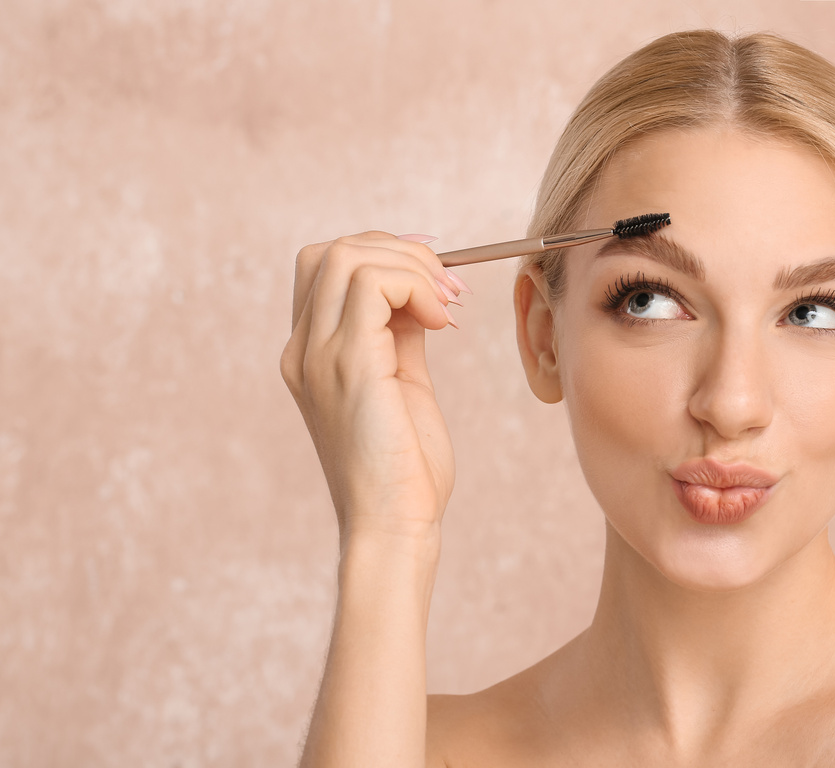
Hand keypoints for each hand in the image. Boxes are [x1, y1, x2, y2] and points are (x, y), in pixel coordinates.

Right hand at [280, 231, 466, 544]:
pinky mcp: (348, 364)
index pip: (326, 269)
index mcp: (311, 355)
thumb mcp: (403, 384)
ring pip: (350, 255)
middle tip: (449, 290)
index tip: (434, 275)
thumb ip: (402, 335)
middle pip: (331, 251)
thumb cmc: (405, 469)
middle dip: (400, 252)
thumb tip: (421, 293)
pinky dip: (416, 286)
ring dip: (412, 266)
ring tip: (448, 306)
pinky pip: (373, 284)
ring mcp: (319, 355)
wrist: (394, 526)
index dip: (382, 253)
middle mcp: (303, 350)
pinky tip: (443, 322)